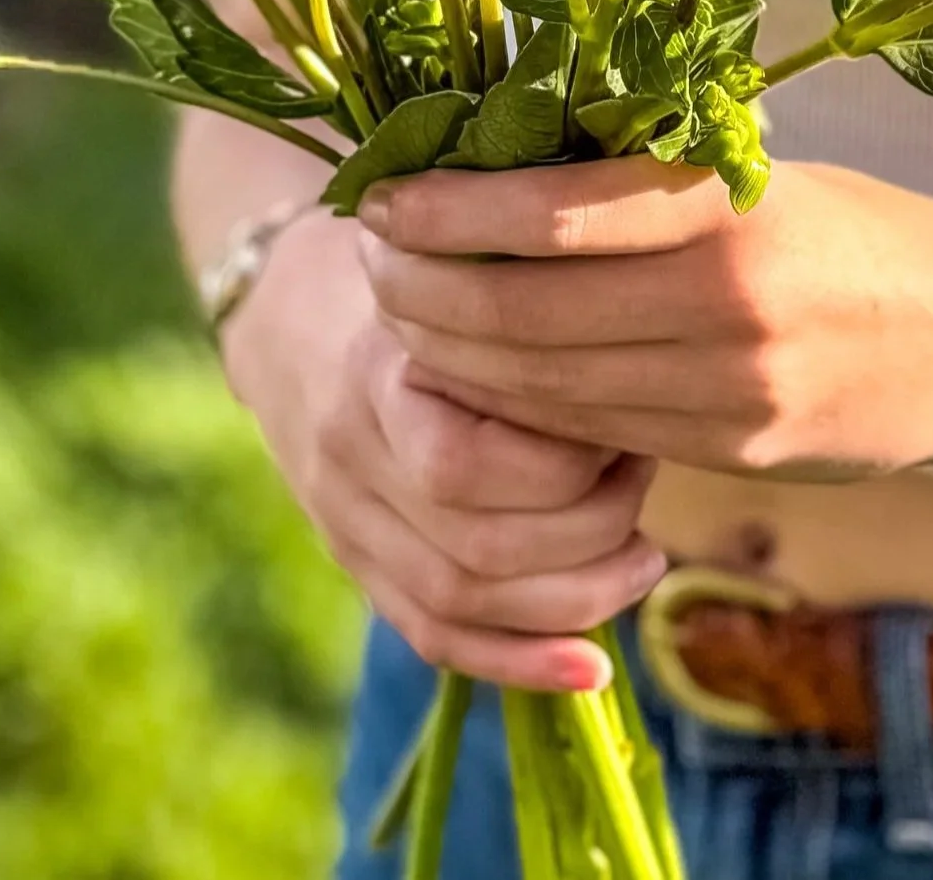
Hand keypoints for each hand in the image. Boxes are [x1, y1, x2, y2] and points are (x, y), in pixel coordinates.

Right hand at [221, 207, 667, 690]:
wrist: (286, 306)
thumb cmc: (406, 269)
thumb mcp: (455, 265)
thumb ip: (525, 326)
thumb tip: (646, 385)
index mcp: (375, 372)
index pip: (465, 467)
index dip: (570, 466)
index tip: (631, 422)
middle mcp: (349, 459)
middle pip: (478, 550)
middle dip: (591, 533)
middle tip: (644, 479)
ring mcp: (343, 521)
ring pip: (460, 603)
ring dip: (573, 599)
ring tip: (643, 558)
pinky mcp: (354, 562)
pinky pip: (431, 634)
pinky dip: (516, 662)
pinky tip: (590, 667)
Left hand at [361, 158, 932, 478]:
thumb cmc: (850, 226)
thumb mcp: (759, 172)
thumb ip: (644, 179)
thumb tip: (497, 163)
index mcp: (729, 206)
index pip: (555, 212)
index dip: (449, 212)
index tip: (378, 200)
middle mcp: (727, 304)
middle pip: (528, 313)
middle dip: (425, 292)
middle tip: (368, 260)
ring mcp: (729, 395)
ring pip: (546, 387)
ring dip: (453, 355)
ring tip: (400, 314)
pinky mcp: (730, 456)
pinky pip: (595, 433)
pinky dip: (517, 406)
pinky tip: (475, 374)